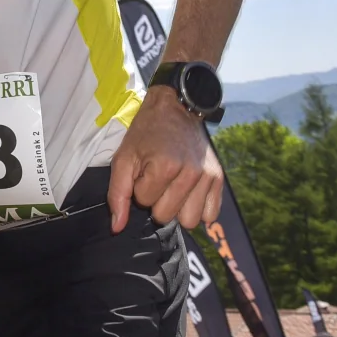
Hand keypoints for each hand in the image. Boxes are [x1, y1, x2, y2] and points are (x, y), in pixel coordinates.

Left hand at [107, 86, 223, 231]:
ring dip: (177, 207)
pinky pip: (209, 216)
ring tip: (172, 185)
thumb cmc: (146, 132)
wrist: (176, 108)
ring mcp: (207, 177)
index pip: (144, 202)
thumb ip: (118, 194)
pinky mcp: (219, 179)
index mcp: (165, 166)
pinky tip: (187, 191)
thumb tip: (117, 228)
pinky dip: (197, 208)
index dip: (139, 188)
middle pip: (166, 216)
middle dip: (156, 200)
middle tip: (156, 177)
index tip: (142, 171)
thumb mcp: (124, 157)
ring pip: (189, 221)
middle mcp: (191, 174)